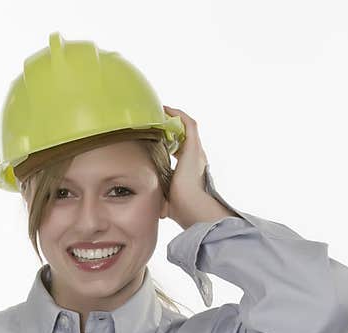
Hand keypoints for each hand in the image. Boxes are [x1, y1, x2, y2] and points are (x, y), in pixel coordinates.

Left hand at [162, 106, 211, 229]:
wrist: (189, 206)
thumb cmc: (179, 207)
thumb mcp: (165, 197)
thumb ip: (159, 195)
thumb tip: (150, 204)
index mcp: (191, 170)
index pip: (182, 151)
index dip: (172, 143)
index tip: (159, 139)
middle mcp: (196, 158)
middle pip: (186, 136)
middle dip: (173, 128)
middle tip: (158, 121)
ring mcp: (196, 152)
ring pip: (188, 127)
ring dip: (176, 118)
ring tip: (161, 111)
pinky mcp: (193, 147)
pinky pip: (188, 124)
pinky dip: (178, 115)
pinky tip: (166, 110)